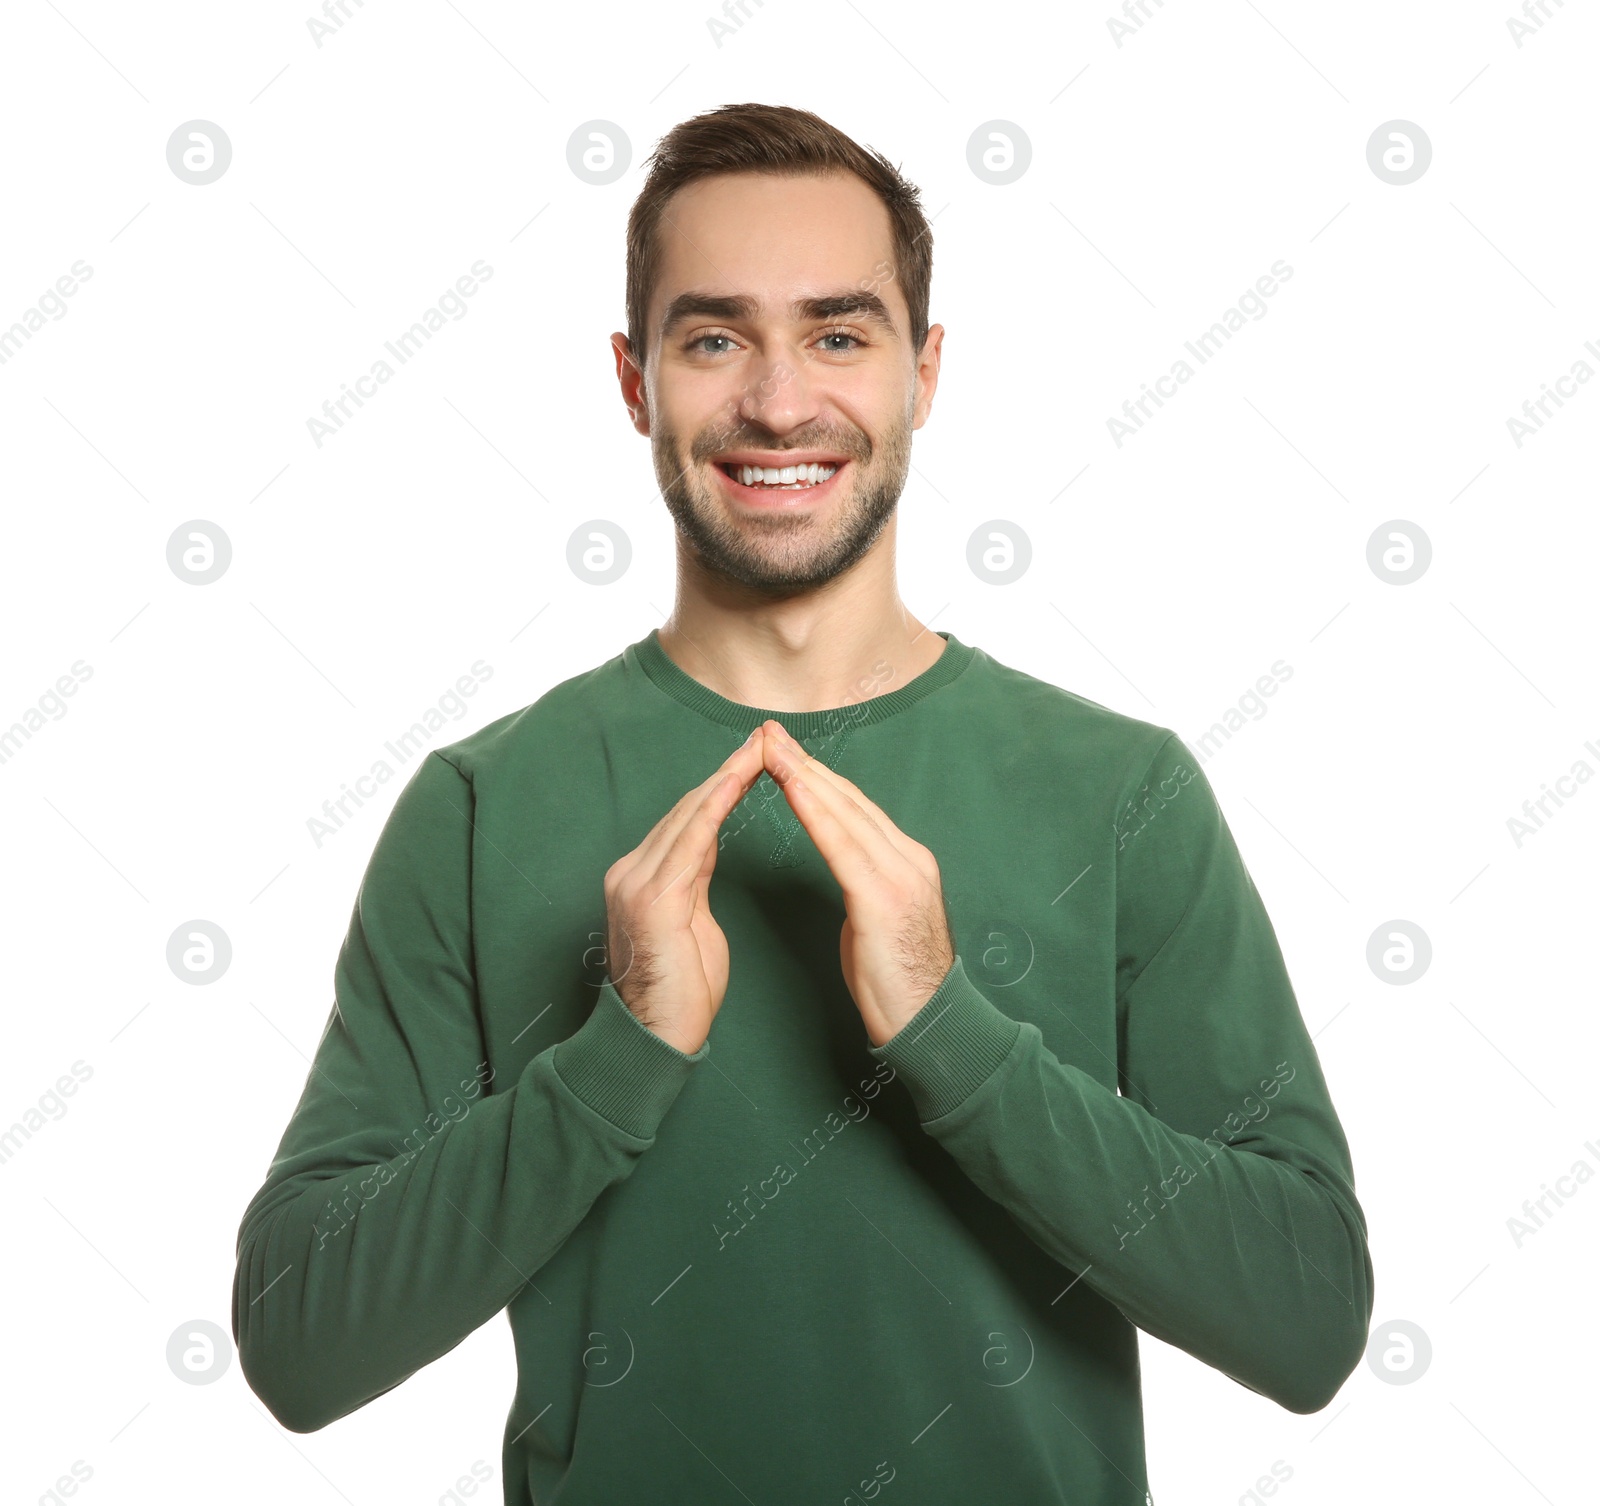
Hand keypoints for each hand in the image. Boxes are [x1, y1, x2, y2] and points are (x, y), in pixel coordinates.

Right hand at [604, 729, 765, 1053]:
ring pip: (688, 816)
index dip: (723, 784)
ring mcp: (635, 882)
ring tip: (760, 748)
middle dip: (730, 770)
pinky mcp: (651, 901)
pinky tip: (735, 783)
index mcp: (641, 875)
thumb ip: (693, 880)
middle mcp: (631, 870)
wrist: (655, 1040)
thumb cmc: (681, 992)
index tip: (757, 756)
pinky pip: (688, 843)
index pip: (689, 818)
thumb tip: (706, 845)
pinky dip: (713, 809)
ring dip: (727, 778)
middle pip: (688, 808)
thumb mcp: (692, 923)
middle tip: (766, 736)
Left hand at [760, 719, 954, 1046]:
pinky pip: (843, 845)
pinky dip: (816, 812)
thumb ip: (865, 885)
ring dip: (804, 776)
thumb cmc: (899, 984)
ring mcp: (902, 875)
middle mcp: (909, 859)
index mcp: (907, 862)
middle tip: (769, 731)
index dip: (817, 777)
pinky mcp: (886, 898)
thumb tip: (846, 868)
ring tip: (771, 749)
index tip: (785, 751)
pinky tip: (793, 790)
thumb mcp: (879, 922)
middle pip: (849, 799)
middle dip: (805, 763)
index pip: (855, 808)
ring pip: (846, 813)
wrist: (933, 1026)